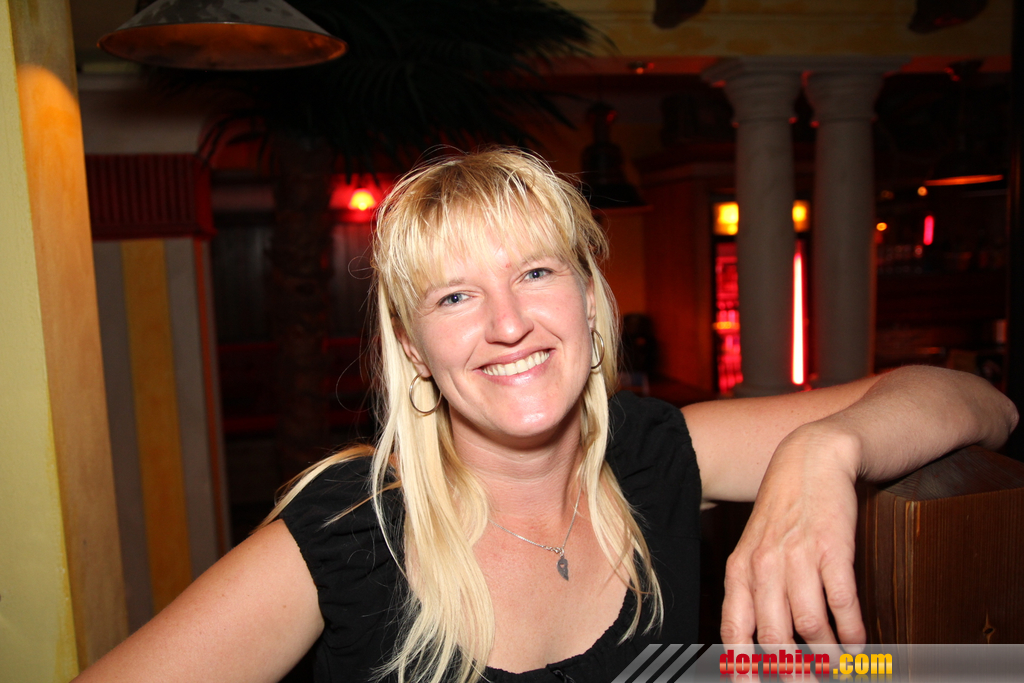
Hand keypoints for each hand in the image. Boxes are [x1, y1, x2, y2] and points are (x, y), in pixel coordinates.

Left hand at [719, 424, 866, 649]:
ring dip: (827, 656)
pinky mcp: (833, 549)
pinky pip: (841, 602)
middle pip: (774, 638)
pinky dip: (851, 631)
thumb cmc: (781, 513)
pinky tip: (858, 644)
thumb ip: (752, 592)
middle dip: (792, 672)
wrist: (810, 461)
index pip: (735, 630)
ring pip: (809, 626)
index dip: (744, 668)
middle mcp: (764, 567)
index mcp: (740, 570)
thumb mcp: (754, 549)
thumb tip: (757, 643)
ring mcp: (798, 558)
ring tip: (837, 668)